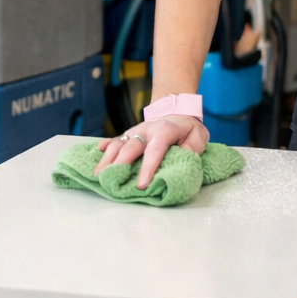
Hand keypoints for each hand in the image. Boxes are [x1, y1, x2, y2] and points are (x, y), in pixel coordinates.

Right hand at [93, 115, 208, 188]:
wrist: (177, 112)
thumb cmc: (188, 130)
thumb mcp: (198, 136)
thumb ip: (193, 147)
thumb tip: (184, 158)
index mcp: (164, 131)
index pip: (154, 150)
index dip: (147, 168)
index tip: (141, 185)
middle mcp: (146, 130)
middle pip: (130, 146)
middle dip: (119, 164)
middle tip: (110, 180)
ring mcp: (135, 131)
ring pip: (118, 143)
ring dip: (107, 159)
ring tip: (98, 174)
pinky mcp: (128, 134)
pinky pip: (114, 139)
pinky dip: (105, 146)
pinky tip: (97, 153)